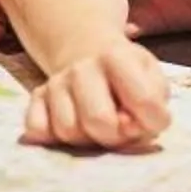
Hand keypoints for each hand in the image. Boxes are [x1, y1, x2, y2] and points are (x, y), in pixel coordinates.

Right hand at [20, 36, 172, 150]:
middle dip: (116, 136)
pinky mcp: (36, 98)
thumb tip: (129, 126)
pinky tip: (72, 126)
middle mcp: (81, 68)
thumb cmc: (128, 74)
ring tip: (97, 127)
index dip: (153, 121)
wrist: (88, 53)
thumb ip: (153, 102)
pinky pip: (37, 130)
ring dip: (86, 138)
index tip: (151, 120)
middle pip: (98, 120)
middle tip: (121, 129)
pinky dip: (53, 138)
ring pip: (67, 130)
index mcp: (115, 56)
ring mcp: (55, 83)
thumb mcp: (152, 77)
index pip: (143, 101)